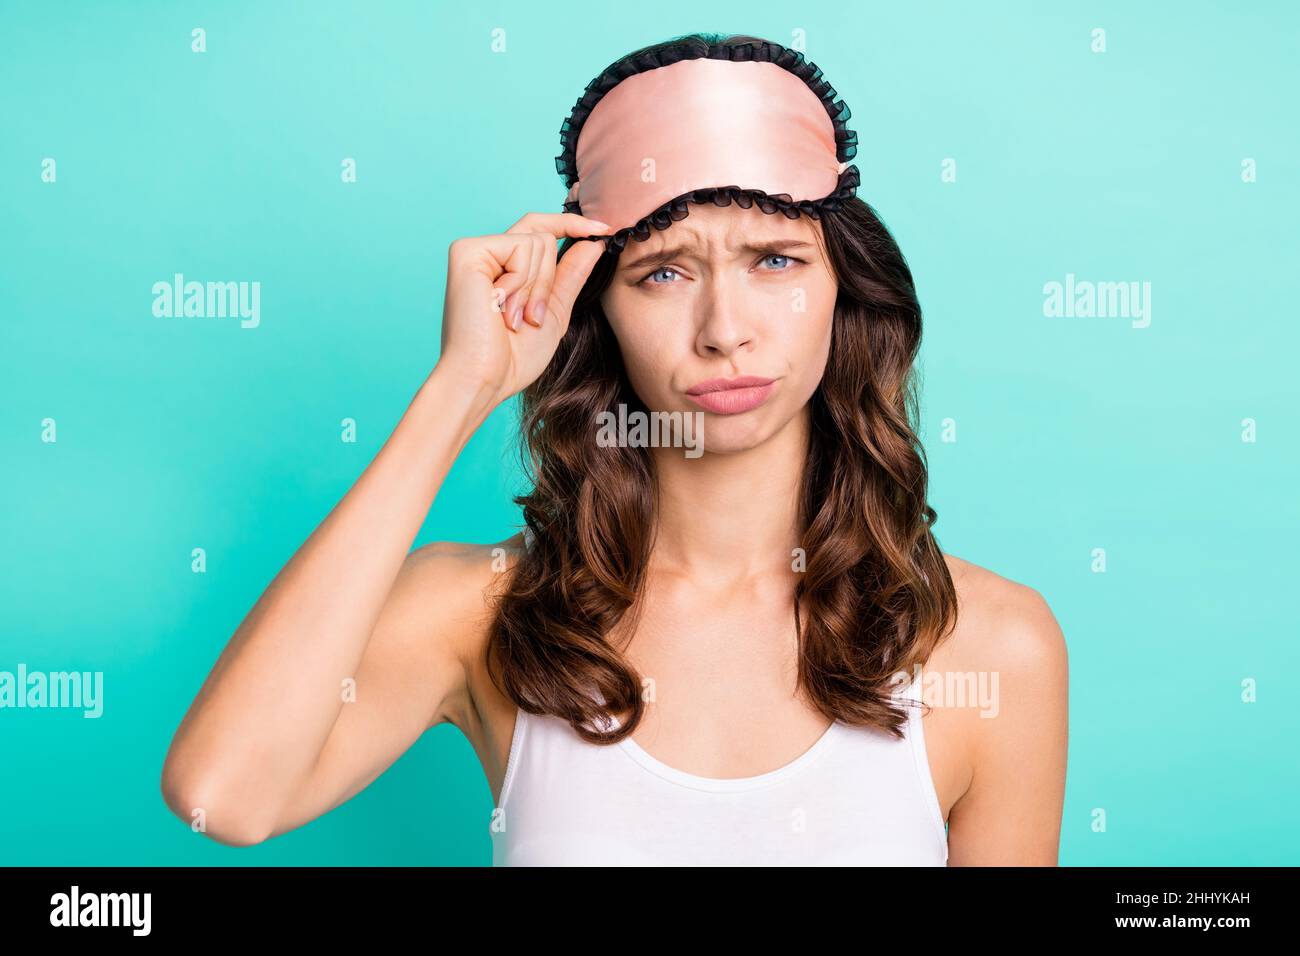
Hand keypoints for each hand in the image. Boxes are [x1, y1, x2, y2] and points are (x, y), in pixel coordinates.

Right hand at [436, 212, 612, 409]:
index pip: (540, 229)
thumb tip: (593, 242)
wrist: (485, 378)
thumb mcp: (553, 311)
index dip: (571, 225)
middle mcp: (487, 254)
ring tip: (513, 318)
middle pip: (543, 235)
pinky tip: (499, 307)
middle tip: (532, 318)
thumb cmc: (513, 357)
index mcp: (503, 267)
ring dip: (535, 288)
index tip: (605, 228)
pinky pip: (521, 247)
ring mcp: (475, 250)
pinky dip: (520, 282)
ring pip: (537, 242)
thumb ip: (571, 275)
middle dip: (549, 280)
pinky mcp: (467, 251)